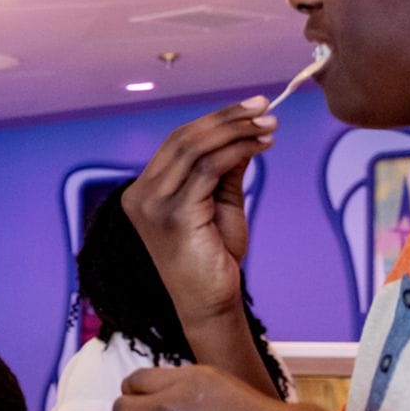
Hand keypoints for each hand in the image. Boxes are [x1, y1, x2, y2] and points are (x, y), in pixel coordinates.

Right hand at [122, 99, 275, 324]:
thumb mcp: (220, 203)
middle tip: (264, 109)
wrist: (209, 302)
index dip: (215, 120)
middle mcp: (140, 195)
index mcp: (143, 191)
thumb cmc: (213, 258)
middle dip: (227, 118)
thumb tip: (244, 133)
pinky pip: (208, 169)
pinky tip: (261, 147)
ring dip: (236, 131)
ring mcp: (153, 205)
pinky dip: (237, 151)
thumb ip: (225, 170)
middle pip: (182, 139)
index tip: (251, 109)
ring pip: (194, 148)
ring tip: (269, 126)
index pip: (177, 142)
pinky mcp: (174, 215)